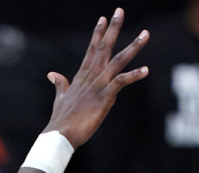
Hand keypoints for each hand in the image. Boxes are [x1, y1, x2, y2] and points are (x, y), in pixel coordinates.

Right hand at [43, 8, 149, 148]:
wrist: (59, 135)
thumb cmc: (61, 120)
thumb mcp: (60, 98)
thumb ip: (60, 84)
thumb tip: (52, 74)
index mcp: (81, 76)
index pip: (91, 49)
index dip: (98, 33)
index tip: (103, 18)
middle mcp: (90, 77)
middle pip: (104, 47)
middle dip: (113, 28)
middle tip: (120, 10)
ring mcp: (98, 86)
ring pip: (117, 61)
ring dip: (133, 46)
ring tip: (145, 34)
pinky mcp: (104, 97)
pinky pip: (121, 82)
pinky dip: (134, 75)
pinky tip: (146, 69)